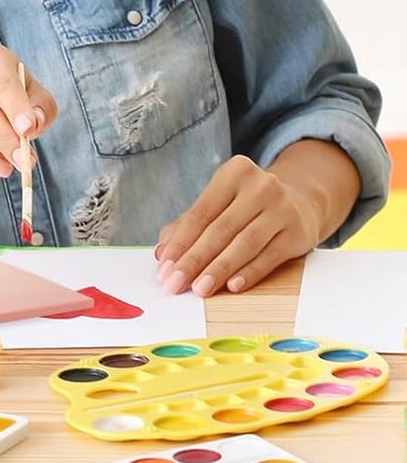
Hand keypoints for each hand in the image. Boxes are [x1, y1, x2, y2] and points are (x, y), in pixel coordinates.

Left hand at [155, 155, 319, 295]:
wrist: (301, 202)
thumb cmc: (247, 206)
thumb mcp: (220, 204)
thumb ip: (188, 225)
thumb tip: (162, 253)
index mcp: (234, 172)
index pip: (200, 213)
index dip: (180, 242)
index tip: (164, 268)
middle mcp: (260, 186)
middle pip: (219, 230)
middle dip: (194, 260)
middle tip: (175, 283)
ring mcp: (282, 208)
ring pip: (244, 244)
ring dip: (218, 269)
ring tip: (199, 289)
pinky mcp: (299, 232)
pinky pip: (269, 256)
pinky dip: (249, 272)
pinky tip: (232, 286)